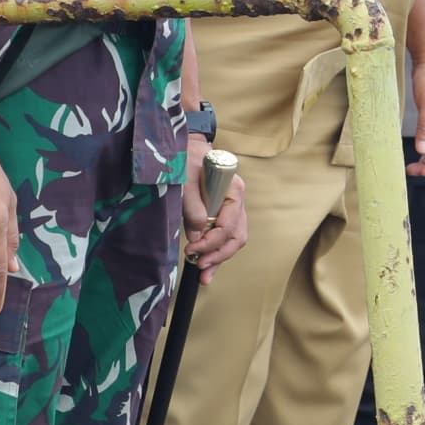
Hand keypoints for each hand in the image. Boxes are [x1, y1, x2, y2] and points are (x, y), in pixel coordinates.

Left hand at [183, 158, 248, 273]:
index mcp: (234, 190)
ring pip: (234, 240)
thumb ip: (193, 208)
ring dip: (219, 259)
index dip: (211, 241)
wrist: (187, 148)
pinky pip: (226, 238)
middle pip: (237, 236)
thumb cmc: (187, 159)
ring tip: (204, 276)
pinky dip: (217, 253)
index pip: (229, 224)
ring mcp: (232, 209)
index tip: (192, 249)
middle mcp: (237, 201)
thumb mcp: (186, 180)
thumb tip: (197, 236)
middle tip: (200, 267)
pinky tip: (207, 268)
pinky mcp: (223, 214)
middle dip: (219, 255)